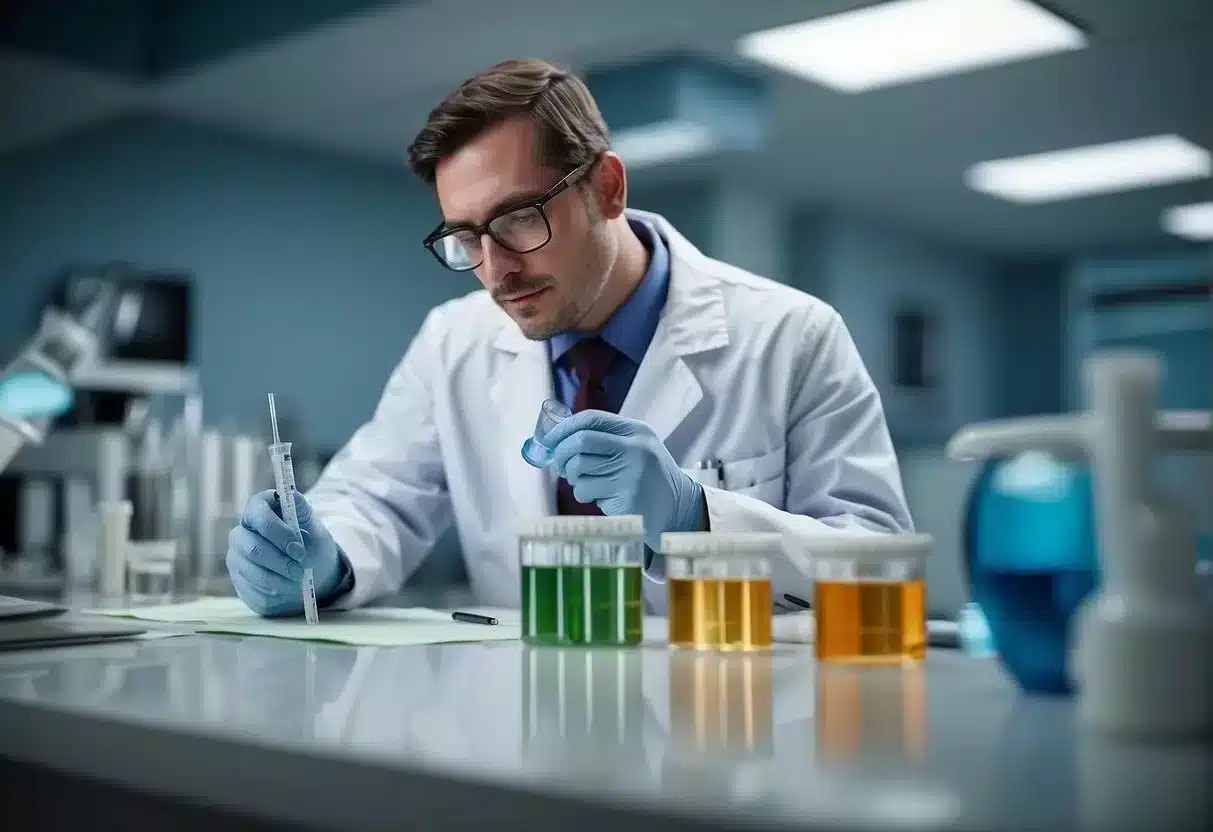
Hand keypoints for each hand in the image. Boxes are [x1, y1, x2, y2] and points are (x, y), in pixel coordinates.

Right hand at [226, 489, 346, 616]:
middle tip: (300, 572)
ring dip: (279, 580)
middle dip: (280, 562)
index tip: (299, 550)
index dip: (277, 532)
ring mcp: (236, 557)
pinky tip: (286, 588)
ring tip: (297, 580)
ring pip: (252, 572)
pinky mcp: (238, 580)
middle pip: (253, 548)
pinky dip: (274, 593)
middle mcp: (242, 532)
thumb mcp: (314, 528)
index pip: (257, 514)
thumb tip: (292, 494)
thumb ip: (302, 511)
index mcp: (260, 510)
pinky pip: (252, 590)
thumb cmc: (311, 545)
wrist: (310, 573)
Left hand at [544, 410, 706, 550]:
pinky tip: (601, 497)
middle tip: (560, 466)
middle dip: (561, 454)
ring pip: (578, 470)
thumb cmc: (648, 477)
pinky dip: (585, 495)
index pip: (590, 419)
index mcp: (636, 431)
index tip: (548, 440)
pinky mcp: (625, 499)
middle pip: (579, 443)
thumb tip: (556, 438)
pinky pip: (585, 492)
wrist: (678, 508)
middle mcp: (635, 449)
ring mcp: (631, 474)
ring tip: (588, 484)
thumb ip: (603, 439)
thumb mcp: (635, 448)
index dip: (563, 429)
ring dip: (574, 479)